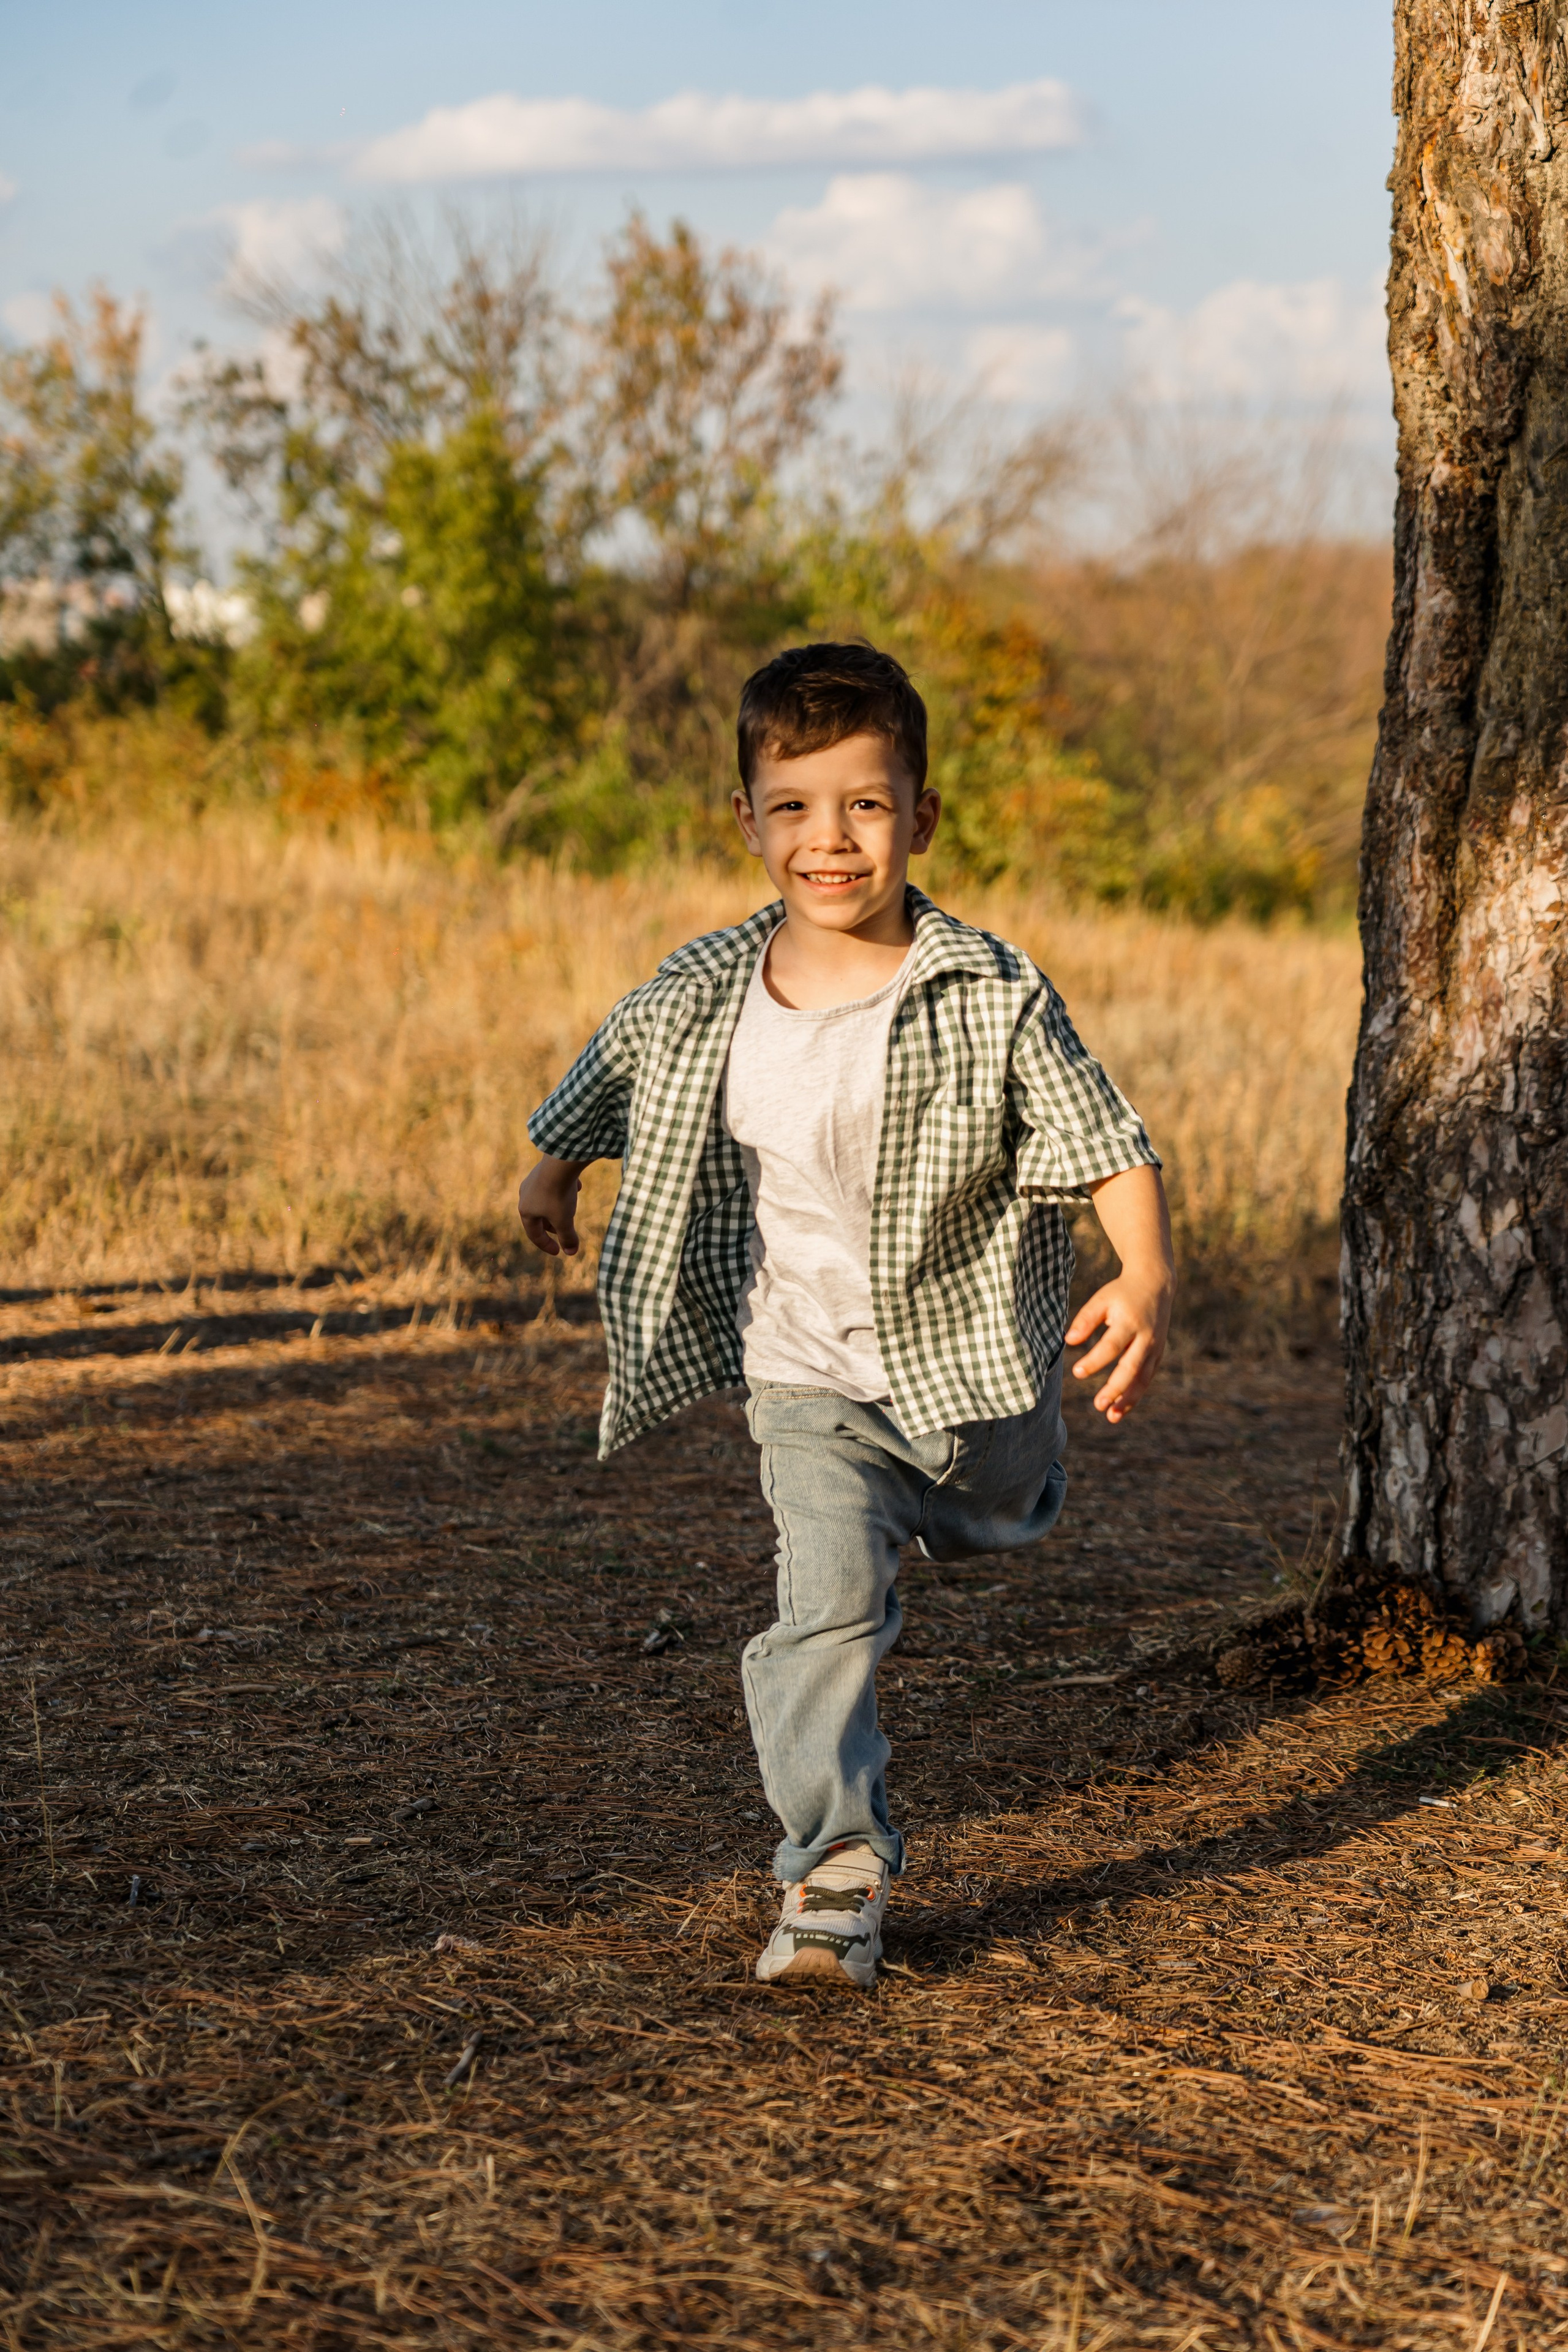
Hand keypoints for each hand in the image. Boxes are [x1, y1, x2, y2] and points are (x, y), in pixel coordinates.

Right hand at [517, 1154, 588, 1256]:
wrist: (560, 1162)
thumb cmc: (558, 1195)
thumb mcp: (565, 1220)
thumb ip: (567, 1238)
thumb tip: (571, 1252)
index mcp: (526, 1211)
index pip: (534, 1234)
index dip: (547, 1245)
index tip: (559, 1252)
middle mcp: (525, 1195)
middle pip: (539, 1217)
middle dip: (553, 1226)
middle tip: (564, 1233)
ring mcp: (533, 1180)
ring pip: (546, 1200)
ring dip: (558, 1208)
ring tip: (571, 1210)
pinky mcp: (543, 1169)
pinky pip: (553, 1184)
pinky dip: (564, 1189)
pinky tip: (578, 1187)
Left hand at [1068, 1164, 1175, 1421]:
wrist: (1156, 1285)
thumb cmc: (1122, 1293)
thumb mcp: (1102, 1299)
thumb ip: (1085, 1319)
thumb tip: (1068, 1341)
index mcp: (1130, 1322)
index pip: (1112, 1346)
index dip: (1095, 1361)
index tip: (1076, 1371)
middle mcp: (1146, 1338)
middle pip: (1131, 1368)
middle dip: (1115, 1389)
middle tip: (1098, 1405)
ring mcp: (1155, 1348)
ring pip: (1143, 1378)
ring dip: (1128, 1399)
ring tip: (1110, 1416)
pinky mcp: (1158, 1355)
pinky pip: (1147, 1378)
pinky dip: (1135, 1394)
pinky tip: (1121, 1408)